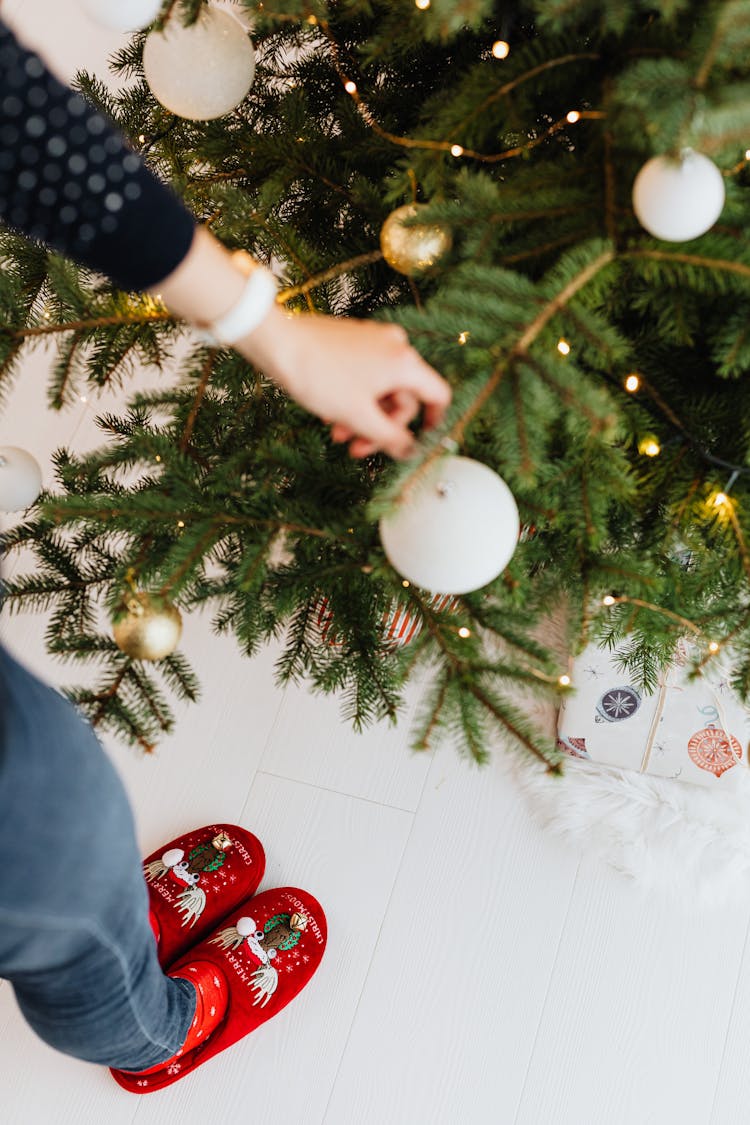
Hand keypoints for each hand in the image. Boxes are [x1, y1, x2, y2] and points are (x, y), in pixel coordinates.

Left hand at [236, 305, 451, 460]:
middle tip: (357, 449)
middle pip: (404, 397)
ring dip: (363, 417)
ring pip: (381, 388)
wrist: (277, 343)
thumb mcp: (358, 416)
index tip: (418, 441)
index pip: (438, 395)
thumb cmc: (318, 375)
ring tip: (337, 434)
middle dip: (381, 427)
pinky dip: (354, 398)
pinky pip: (366, 375)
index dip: (434, 422)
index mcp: (404, 362)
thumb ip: (391, 438)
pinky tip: (330, 413)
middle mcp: (395, 346)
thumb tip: (411, 451)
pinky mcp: (354, 340)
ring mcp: (373, 340)